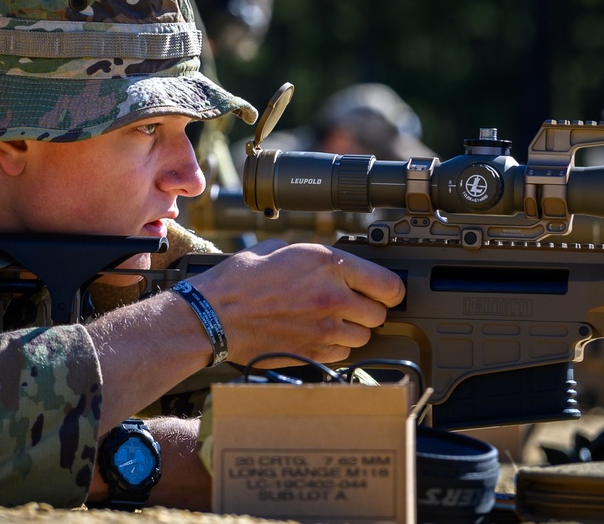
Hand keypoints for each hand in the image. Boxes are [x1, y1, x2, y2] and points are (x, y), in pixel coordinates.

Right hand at [188, 240, 404, 365]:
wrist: (213, 316)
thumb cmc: (238, 282)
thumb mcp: (276, 249)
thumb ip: (310, 255)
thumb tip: (327, 260)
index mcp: (327, 263)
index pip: (388, 284)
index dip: (390, 290)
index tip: (385, 291)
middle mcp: (333, 296)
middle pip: (379, 313)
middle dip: (369, 309)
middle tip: (353, 305)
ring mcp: (325, 328)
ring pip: (365, 336)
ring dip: (354, 330)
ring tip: (333, 321)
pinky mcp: (313, 352)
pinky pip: (343, 353)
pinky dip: (337, 347)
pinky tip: (318, 335)